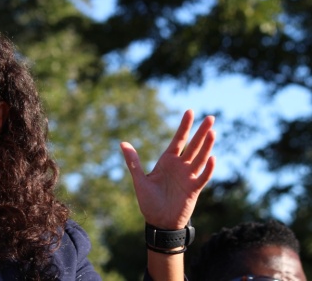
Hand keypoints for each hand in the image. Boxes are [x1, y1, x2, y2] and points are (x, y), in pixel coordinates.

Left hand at [120, 109, 215, 229]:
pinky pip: (202, 177)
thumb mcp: (139, 180)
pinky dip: (207, 169)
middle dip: (201, 132)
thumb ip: (133, 162)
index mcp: (167, 161)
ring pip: (200, 158)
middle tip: (210, 117)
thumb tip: (122, 143)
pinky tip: (212, 158)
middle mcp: (180, 166)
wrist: (159, 222)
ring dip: (207, 146)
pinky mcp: (194, 189)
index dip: (184, 126)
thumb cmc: (149, 202)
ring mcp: (188, 176)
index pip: (178, 140)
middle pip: (193, 145)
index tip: (190, 111)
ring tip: (212, 131)